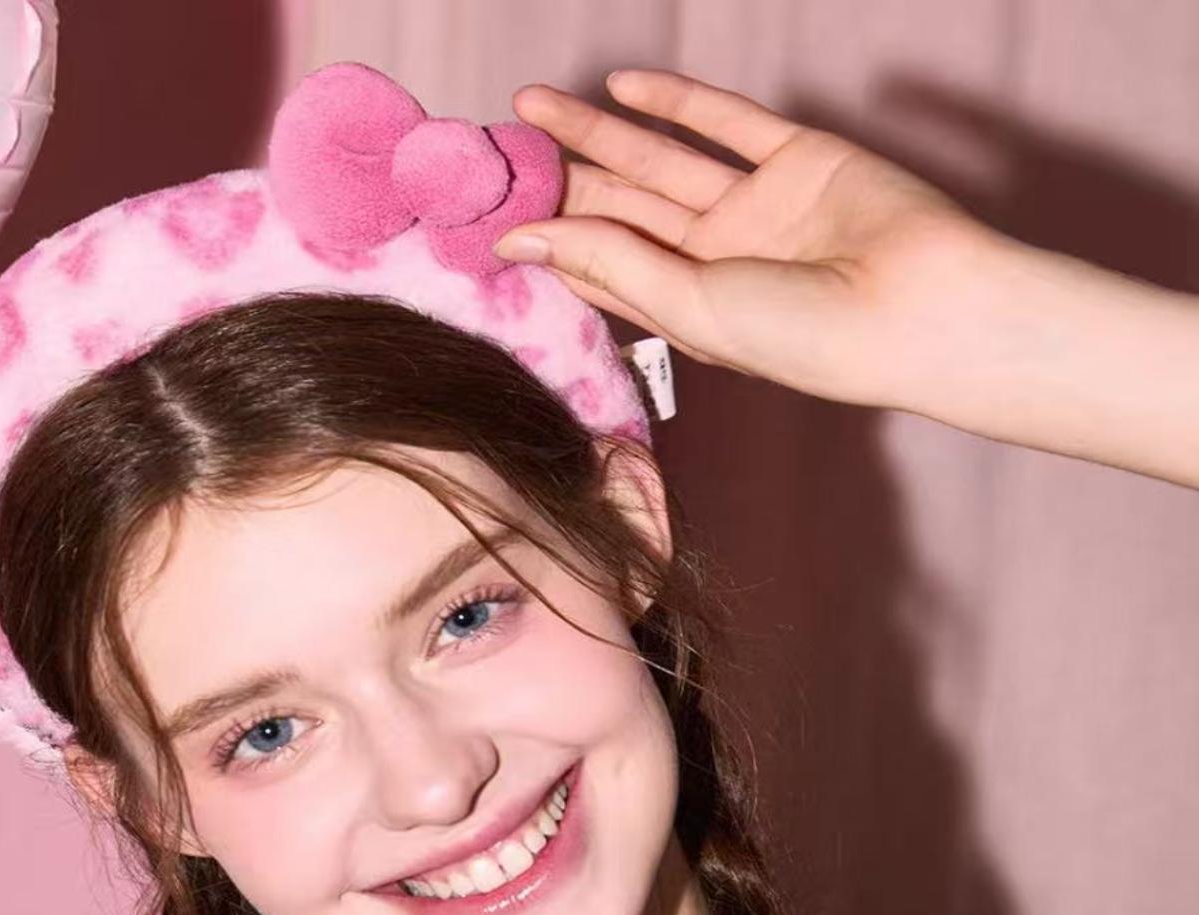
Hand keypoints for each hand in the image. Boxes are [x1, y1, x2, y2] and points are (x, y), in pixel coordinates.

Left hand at [497, 70, 1002, 414]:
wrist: (919, 307)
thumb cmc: (804, 336)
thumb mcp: (688, 305)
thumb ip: (607, 260)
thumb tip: (518, 238)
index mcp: (686, 310)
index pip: (600, 268)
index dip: (546, 240)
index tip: (486, 213)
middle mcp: (714, 260)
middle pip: (618, 210)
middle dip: (558, 180)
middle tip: (496, 149)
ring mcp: (755, 208)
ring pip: (658, 162)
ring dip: (595, 134)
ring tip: (531, 107)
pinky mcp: (798, 159)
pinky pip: (726, 124)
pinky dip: (675, 103)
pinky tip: (620, 88)